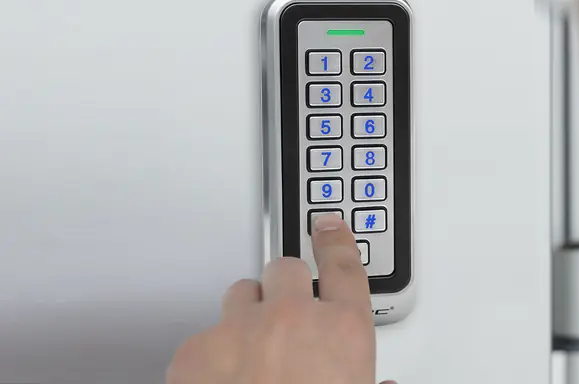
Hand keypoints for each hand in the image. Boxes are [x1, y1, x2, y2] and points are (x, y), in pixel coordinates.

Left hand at [166, 214, 393, 383]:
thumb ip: (369, 383)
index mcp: (342, 331)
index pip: (344, 263)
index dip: (336, 237)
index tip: (328, 224)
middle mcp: (292, 317)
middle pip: (287, 268)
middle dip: (286, 288)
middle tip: (286, 318)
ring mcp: (240, 328)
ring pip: (241, 293)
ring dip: (248, 313)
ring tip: (253, 350)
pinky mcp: (196, 349)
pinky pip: (205, 334)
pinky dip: (212, 354)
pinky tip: (222, 381)